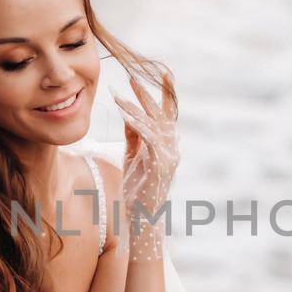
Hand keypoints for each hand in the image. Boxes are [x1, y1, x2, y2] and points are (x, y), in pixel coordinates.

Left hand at [108, 72, 179, 260]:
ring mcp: (168, 156)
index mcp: (166, 145)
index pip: (167, 114)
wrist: (142, 220)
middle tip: (134, 74)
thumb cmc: (137, 191)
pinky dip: (136, 123)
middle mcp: (171, 148)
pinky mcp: (160, 164)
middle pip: (162, 114)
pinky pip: (148, 138)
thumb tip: (129, 113)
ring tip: (119, 93)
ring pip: (153, 123)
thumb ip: (133, 136)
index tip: (161, 72)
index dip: (164, 93)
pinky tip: (124, 112)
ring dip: (135, 106)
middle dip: (148, 93)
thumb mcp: (133, 158)